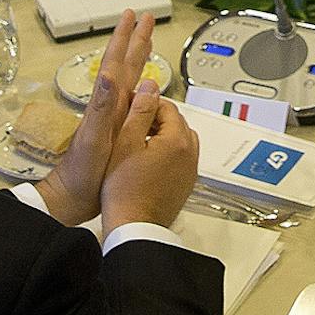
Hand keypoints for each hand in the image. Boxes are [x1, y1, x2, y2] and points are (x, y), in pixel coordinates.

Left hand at [36, 10, 154, 225]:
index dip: (125, 39)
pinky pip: (133, 100)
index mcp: (106, 104)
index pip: (116, 63)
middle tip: (144, 18)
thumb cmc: (82, 172)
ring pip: (129, 79)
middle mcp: (110, 106)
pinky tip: (143, 88)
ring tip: (145, 42)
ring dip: (136, 58)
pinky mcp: (117, 130)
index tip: (133, 16)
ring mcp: (113, 117)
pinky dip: (140, 87)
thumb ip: (102, 107)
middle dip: (134, 40)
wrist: (72, 197)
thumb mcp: (94, 139)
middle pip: (125, 65)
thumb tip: (110, 74)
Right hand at [100, 82, 200, 234]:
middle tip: (130, 128)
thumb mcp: (125, 143)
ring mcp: (191, 170)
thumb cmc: (124, 190)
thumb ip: (139, 112)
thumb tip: (150, 87)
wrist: (134, 227)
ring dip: (162, 136)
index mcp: (178, 140)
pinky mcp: (187, 184)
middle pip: (176, 122)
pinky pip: (181, 158)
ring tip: (137, 145)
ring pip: (180, 140)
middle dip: (155, 120)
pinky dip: (168, 154)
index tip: (129, 111)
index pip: (166, 106)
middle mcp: (191, 154)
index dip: (145, 105)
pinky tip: (146, 162)